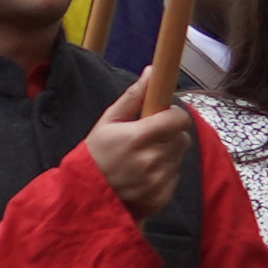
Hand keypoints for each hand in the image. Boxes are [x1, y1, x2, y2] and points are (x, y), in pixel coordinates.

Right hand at [85, 84, 192, 221]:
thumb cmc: (95, 154)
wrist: (85, 195)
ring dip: (166, 154)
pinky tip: (144, 176)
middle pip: (183, 138)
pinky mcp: (162, 196)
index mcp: (138, 136)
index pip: (179, 119)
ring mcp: (158, 180)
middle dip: (170, 135)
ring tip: (143, 159)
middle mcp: (152, 159)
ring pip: (178, 157)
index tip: (164, 116)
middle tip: (149, 139)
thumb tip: (152, 71)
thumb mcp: (107, 122)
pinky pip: (174, 177)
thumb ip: (133, 97)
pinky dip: (163, 174)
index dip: (175, 115)